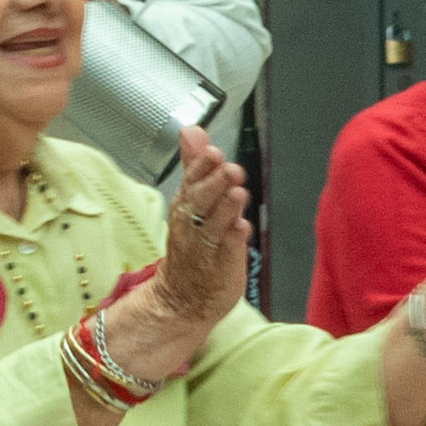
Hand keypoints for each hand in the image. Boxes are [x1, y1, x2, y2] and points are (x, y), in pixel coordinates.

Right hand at [149, 126, 250, 332]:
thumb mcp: (190, 199)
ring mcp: (206, 245)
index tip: (213, 151)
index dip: (202, 166)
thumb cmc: (192, 243)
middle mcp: (193, 223)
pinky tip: (242, 227)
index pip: (191, 180)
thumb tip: (192, 129)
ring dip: (226, 208)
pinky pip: (227, 249)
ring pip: (214, 223)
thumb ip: (195, 164)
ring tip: (238, 193)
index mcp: (186, 204)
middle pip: (201, 200)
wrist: (183, 296)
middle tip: (230, 169)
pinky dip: (235, 238)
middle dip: (215, 183)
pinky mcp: (221, 264)